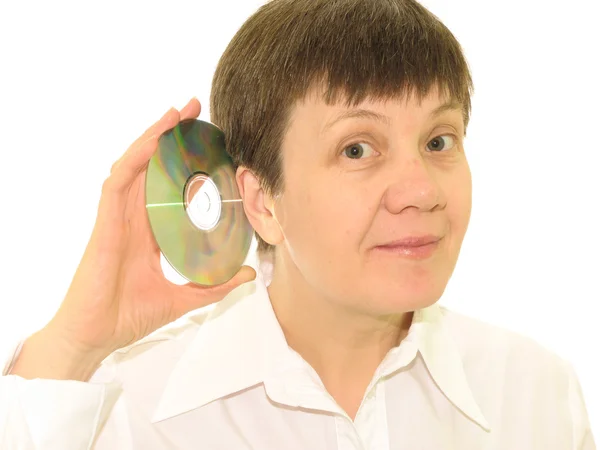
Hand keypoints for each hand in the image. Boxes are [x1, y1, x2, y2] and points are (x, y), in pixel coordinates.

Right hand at [42, 99, 255, 362]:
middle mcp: (133, 218)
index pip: (168, 185)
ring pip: (133, 166)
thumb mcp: (183, 297)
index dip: (186, 161)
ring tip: (175, 114)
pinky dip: (131, 161)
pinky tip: (148, 144)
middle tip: (195, 110)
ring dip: (152, 138)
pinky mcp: (104, 225)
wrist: (94, 338)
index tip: (211, 143)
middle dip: (170, 136)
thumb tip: (248, 275)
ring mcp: (116, 218)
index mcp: (149, 231)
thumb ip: (214, 285)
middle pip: (151, 166)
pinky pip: (115, 184)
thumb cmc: (127, 316)